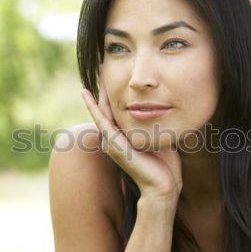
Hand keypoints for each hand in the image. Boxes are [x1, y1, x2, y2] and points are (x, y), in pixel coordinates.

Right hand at [80, 66, 182, 201]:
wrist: (163, 187)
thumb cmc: (164, 165)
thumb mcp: (156, 137)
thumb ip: (153, 124)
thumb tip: (161, 108)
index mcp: (121, 137)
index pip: (113, 109)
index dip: (112, 91)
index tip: (113, 73)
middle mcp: (112, 138)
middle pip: (105, 107)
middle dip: (104, 86)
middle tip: (102, 65)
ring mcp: (111, 142)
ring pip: (101, 110)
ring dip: (98, 90)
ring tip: (97, 72)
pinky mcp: (114, 144)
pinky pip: (101, 120)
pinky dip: (92, 106)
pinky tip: (86, 93)